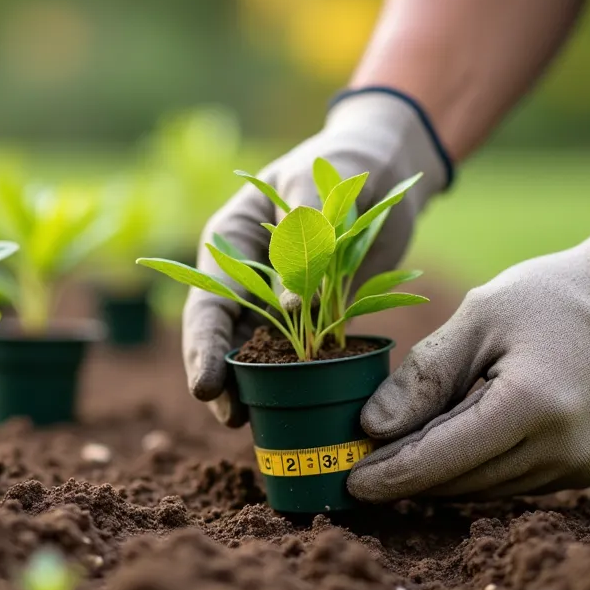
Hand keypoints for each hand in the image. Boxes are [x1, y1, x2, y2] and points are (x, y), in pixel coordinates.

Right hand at [182, 89, 450, 425]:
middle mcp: (248, 275)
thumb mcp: (324, 183)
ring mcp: (280, 299)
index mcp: (233, 239)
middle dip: (222, 379)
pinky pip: (302, 354)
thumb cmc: (348, 162)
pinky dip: (299, 383)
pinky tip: (302, 412)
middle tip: (229, 417)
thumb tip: (295, 308)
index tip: (205, 385)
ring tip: (255, 427)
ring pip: (258, 354)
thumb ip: (307, 234)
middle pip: (224, 336)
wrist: (386, 172)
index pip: (207, 300)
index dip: (203, 346)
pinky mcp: (316, 315)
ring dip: (256, 390)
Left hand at [347, 228, 589, 500]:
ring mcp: (579, 466)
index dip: (392, 475)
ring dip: (438, 478)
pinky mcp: (586, 471)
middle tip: (356, 470)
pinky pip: (512, 483)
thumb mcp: (479, 316)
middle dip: (407, 478)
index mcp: (532, 405)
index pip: (443, 458)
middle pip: (460, 481)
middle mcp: (561, 448)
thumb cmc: (552, 297)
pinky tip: (447, 450)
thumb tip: (372, 429)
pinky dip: (475, 471)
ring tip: (394, 460)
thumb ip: (424, 375)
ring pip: (483, 490)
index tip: (349, 482)